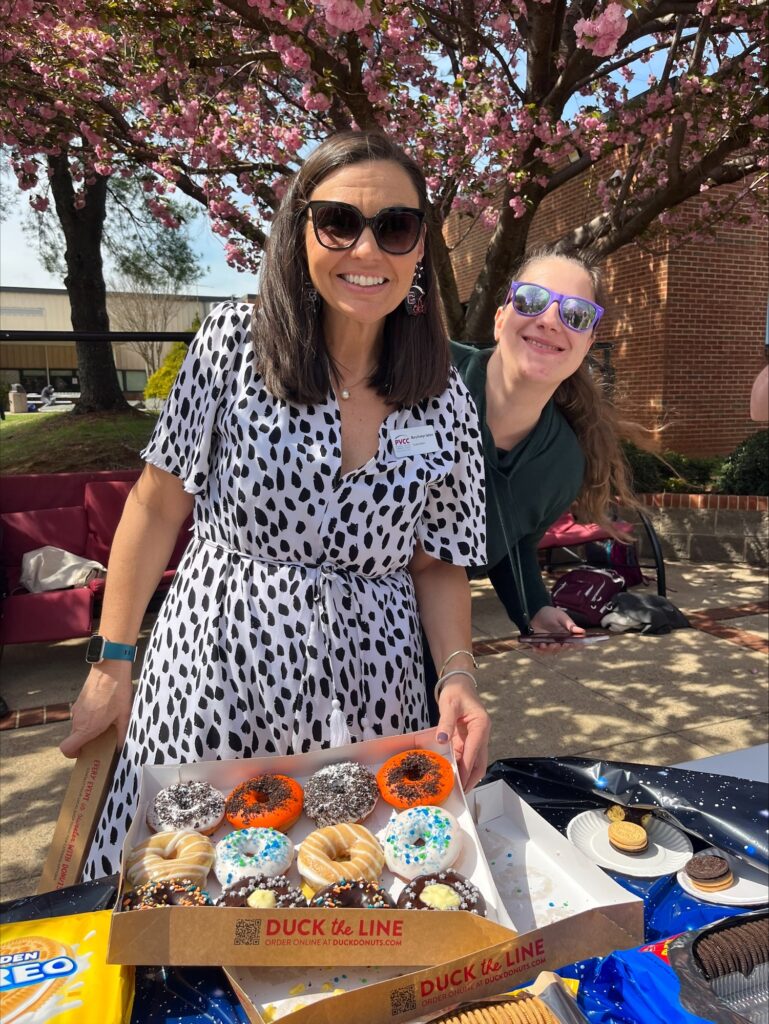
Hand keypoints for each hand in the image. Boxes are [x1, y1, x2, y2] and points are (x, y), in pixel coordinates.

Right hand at [59, 663, 133, 757]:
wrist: (110, 667)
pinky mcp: (79, 700)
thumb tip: (122, 748)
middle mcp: (78, 720)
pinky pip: (82, 714)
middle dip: (87, 741)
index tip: (85, 752)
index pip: (66, 748)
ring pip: (79, 725)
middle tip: (103, 738)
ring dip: (89, 728)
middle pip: (75, 738)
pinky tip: (106, 709)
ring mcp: (77, 709)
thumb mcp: (125, 716)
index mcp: (87, 728)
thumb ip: (122, 735)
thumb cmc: (118, 691)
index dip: (73, 754)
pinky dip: (90, 717)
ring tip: (108, 721)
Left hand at [435, 677, 489, 791]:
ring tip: (457, 789)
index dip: (467, 766)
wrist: (459, 684)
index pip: (474, 750)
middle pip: (480, 761)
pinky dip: (462, 767)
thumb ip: (446, 722)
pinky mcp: (469, 740)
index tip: (461, 780)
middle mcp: (482, 734)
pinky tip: (453, 776)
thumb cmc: (455, 692)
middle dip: (472, 777)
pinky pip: (467, 756)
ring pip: (475, 761)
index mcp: (481, 725)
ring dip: (468, 775)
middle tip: (461, 792)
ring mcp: (476, 738)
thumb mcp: (449, 704)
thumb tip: (442, 739)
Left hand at [527, 605, 584, 653]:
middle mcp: (558, 641)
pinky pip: (540, 650)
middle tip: (560, 644)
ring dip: (550, 649)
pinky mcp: (539, 643)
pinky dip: (539, 650)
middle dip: (561, 648)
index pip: (572, 642)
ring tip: (547, 645)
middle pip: (561, 648)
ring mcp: (548, 643)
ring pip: (551, 651)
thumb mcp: (561, 617)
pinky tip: (538, 647)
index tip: (571, 643)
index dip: (573, 645)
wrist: (534, 611)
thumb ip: (570, 625)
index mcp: (566, 635)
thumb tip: (582, 631)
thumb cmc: (551, 614)